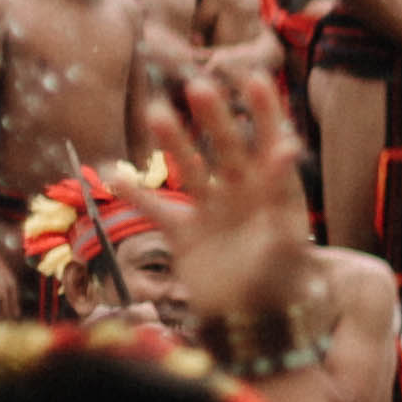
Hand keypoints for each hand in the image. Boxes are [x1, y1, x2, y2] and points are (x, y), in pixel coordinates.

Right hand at [131, 66, 313, 322]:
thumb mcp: (285, 238)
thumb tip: (289, 146)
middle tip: (200, 87)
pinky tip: (112, 173)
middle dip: (216, 119)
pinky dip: (136, 195)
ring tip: (157, 113)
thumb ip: (281, 192)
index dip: (266, 112)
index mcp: (275, 195)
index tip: (256, 76)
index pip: (272, 144)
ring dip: (174, 143)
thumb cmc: (278, 283)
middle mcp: (244, 197)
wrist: (250, 325)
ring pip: (191, 170)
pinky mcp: (185, 235)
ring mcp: (213, 213)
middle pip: (229, 149)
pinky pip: (157, 210)